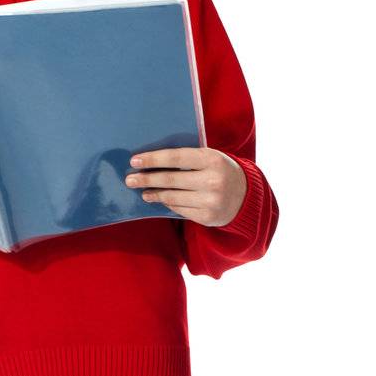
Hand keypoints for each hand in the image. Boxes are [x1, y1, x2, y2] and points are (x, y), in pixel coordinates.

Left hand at [125, 146, 246, 227]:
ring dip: (154, 194)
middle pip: (171, 180)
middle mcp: (212, 180)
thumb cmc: (220, 171)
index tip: (134, 161)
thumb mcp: (210, 158)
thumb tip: (152, 161)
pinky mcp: (207, 217)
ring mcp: (210, 201)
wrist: (246, 196)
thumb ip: (188, 158)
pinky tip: (159, 199)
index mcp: (212, 159)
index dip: (153, 159)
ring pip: (173, 197)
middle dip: (147, 179)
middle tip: (130, 180)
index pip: (176, 158)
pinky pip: (179, 210)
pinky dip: (168, 204)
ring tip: (143, 191)